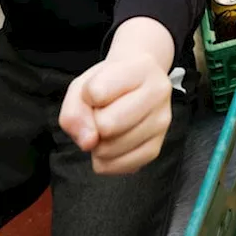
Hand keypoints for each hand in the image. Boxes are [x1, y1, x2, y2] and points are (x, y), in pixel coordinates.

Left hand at [59, 53, 173, 174]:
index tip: (97, 91)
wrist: (136, 85)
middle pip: (107, 124)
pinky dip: (107, 161)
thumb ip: (73, 111)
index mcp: (142, 68)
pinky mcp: (156, 147)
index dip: (87, 96)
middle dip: (94, 124)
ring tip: (109, 128)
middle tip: (102, 114)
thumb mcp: (83, 85)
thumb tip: (89, 143)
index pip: (97, 92)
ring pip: (111, 149)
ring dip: (99, 144)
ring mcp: (161, 122)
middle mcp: (158, 93)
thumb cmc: (108, 83)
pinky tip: (113, 145)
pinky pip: (119, 167)